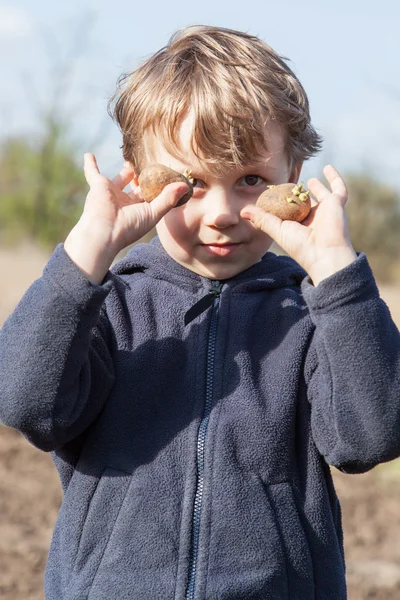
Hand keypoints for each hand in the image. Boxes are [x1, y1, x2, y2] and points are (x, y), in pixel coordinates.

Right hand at [79, 153, 189, 254]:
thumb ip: (169, 198)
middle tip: (151, 169)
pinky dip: (90, 164)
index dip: (159, 189)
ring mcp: (111, 194)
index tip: (169, 179)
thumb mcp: (153, 213)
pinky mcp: (98, 185)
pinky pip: (92, 172)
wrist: (104, 231)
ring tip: (129, 164)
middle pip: (136, 188)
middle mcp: (125, 203)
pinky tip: (89, 155)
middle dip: (142, 180)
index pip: (151, 197)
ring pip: (119, 179)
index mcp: (138, 210)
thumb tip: (186, 186)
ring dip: (124, 172)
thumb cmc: (130, 226)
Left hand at [241, 165, 356, 285]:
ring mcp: (326, 210)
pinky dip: (334, 177)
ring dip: (315, 187)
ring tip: (307, 179)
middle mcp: (312, 218)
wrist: (325, 253)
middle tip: (289, 184)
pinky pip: (338, 187)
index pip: (288, 210)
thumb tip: (242, 212)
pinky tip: (327, 167)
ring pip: (321, 195)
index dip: (281, 202)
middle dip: (298, 195)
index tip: (271, 192)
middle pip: (304, 202)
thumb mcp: (277, 230)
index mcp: (298, 225)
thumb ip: (262, 219)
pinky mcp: (337, 203)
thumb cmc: (300, 246)